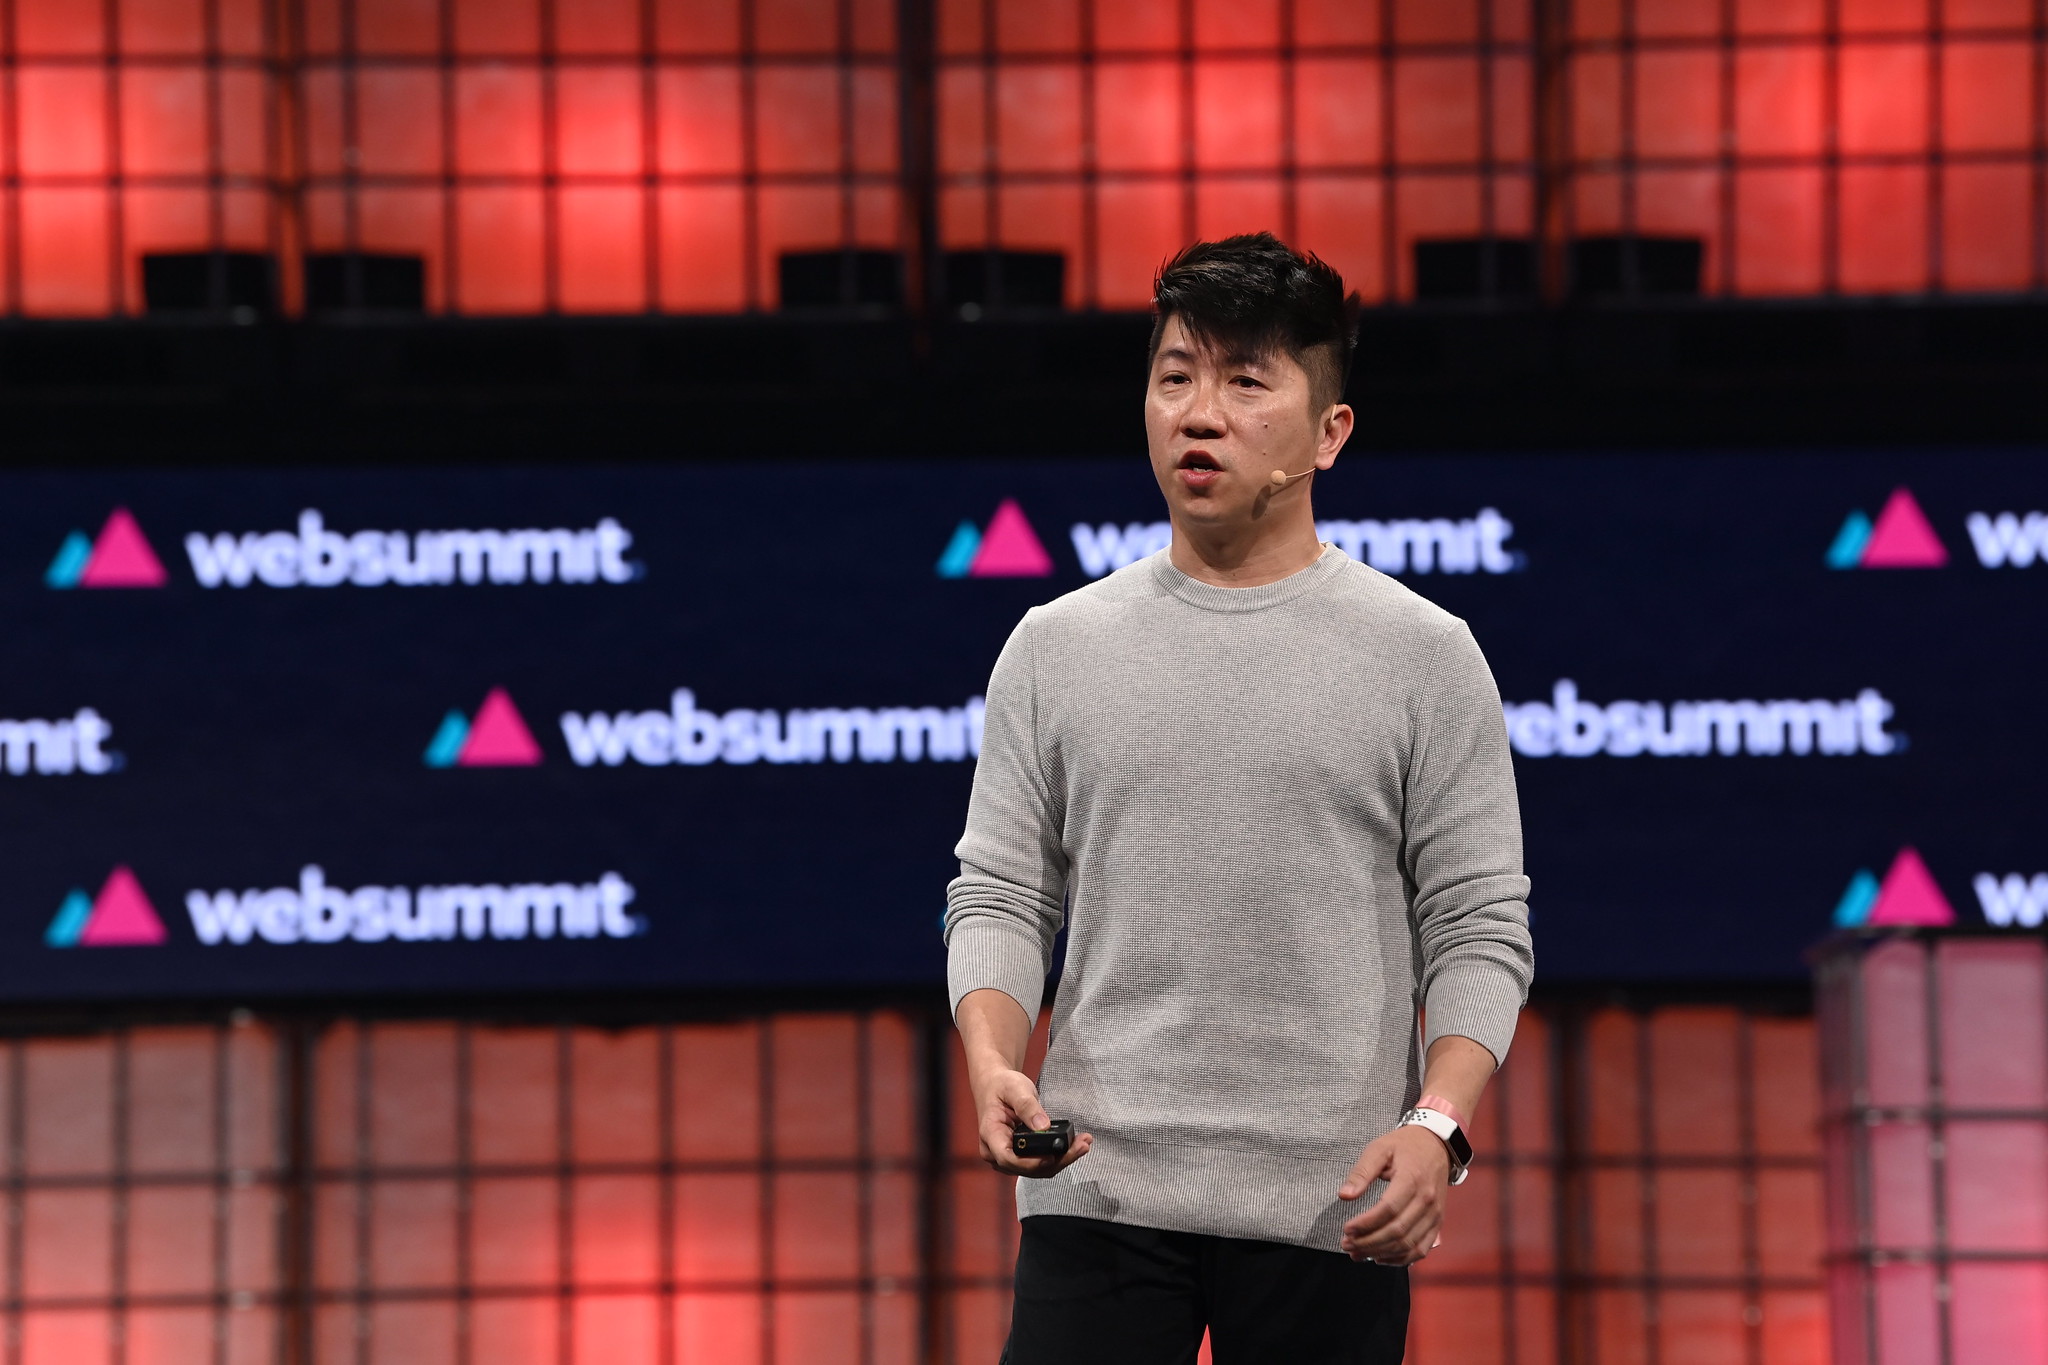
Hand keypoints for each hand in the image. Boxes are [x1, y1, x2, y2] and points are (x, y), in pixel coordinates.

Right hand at [970, 1066, 1093, 1177]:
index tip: (1052, 1156)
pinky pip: (1040, 1163)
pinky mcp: (1020, 1156)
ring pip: (1036, 1169)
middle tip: (1081, 1145)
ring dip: (1061, 1160)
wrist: (996, 1086)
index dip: (1031, 1162)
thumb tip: (1043, 1126)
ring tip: (1083, 1143)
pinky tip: (1074, 1145)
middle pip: (1027, 1168)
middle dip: (1057, 1161)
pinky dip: (1058, 1156)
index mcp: (990, 1135)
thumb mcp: (1015, 1089)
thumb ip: (1028, 1107)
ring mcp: (1008, 1157)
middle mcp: (995, 1152)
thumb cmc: (1002, 1086)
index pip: (1008, 1158)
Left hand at [1336, 1125, 1451, 1264]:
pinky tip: (1380, 1258)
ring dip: (1381, 1253)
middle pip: (1398, 1231)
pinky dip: (1401, 1259)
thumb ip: (1361, 1172)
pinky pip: (1421, 1249)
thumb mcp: (1379, 1148)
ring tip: (1357, 1254)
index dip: (1366, 1224)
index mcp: (1412, 1179)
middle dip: (1369, 1243)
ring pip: (1409, 1244)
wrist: (1437, 1146)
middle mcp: (1427, 1200)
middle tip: (1346, 1245)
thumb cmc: (1404, 1146)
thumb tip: (1344, 1196)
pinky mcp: (1437, 1223)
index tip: (1346, 1229)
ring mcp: (1435, 1214)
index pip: (1388, 1209)